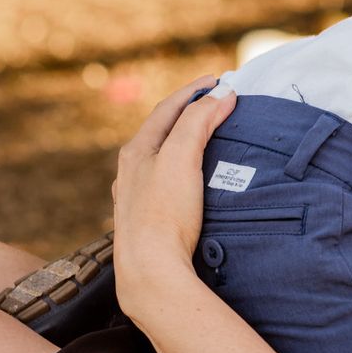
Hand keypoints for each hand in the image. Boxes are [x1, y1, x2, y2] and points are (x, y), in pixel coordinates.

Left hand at [110, 75, 237, 309]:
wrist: (151, 272)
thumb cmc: (163, 214)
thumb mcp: (182, 157)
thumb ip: (198, 122)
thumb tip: (221, 96)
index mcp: (136, 151)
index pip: (168, 109)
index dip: (194, 91)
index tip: (220, 80)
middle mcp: (130, 172)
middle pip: (162, 132)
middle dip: (188, 114)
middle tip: (216, 105)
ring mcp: (135, 198)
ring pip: (160, 160)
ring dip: (183, 144)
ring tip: (206, 141)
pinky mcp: (147, 223)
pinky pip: (164, 186)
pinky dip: (180, 173)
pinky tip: (189, 185)